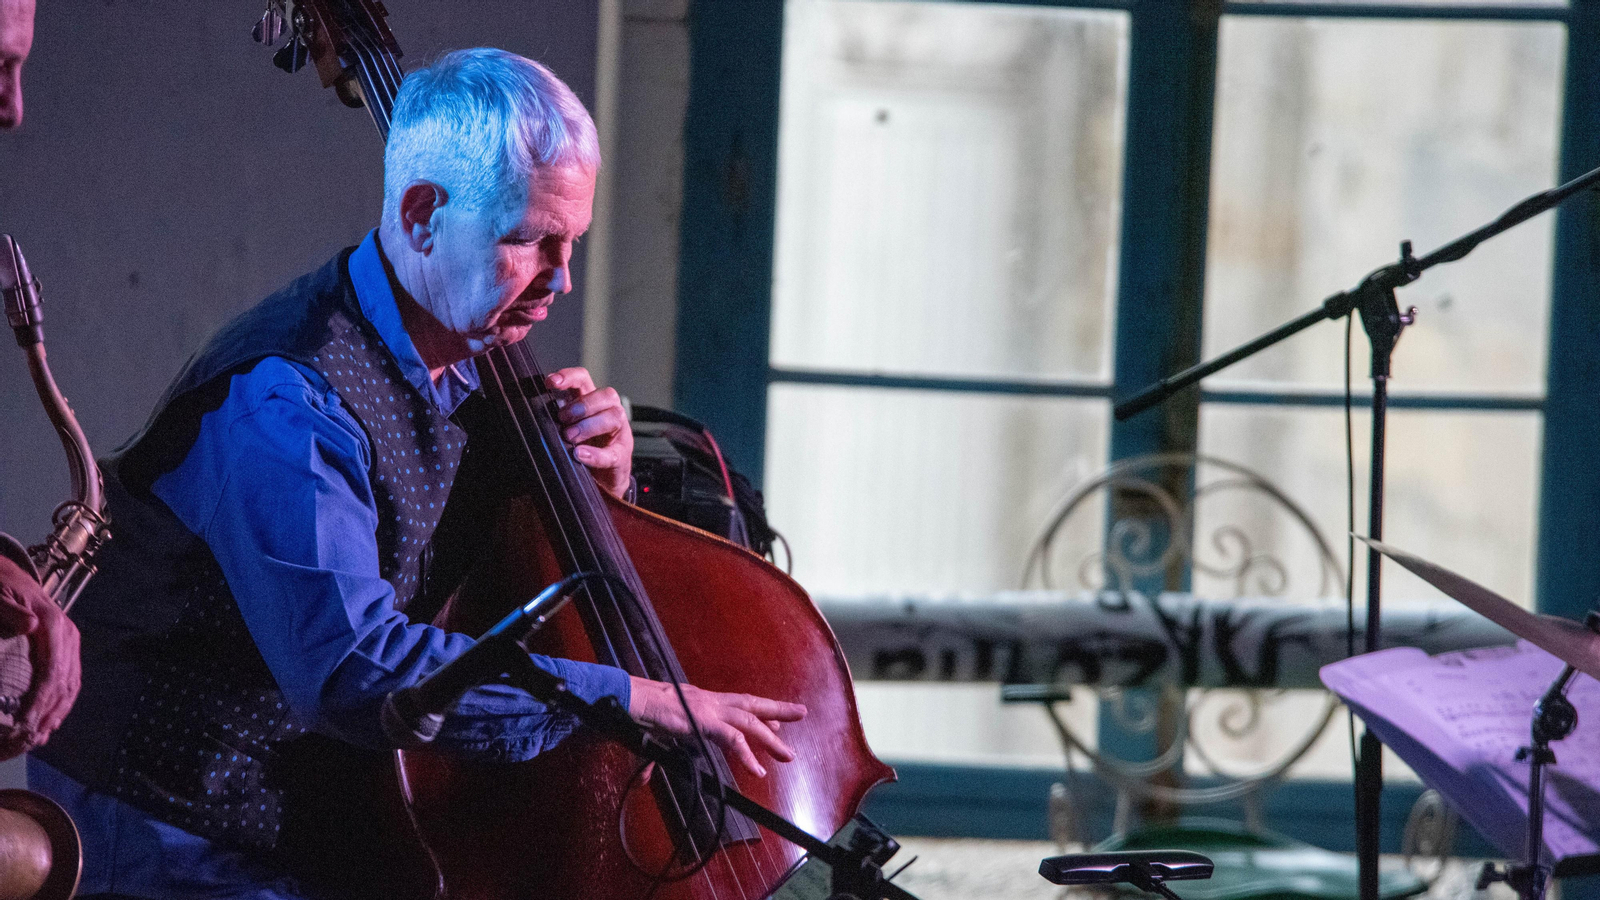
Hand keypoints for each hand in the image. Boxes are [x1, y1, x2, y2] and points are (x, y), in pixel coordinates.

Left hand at [0, 556, 80, 758]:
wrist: (9, 575)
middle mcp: (68, 636)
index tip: (24, 724)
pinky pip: (70, 679)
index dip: (40, 701)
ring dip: (57, 713)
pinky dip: (63, 702)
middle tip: (29, 739)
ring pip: (71, 684)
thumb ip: (10, 609)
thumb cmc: (0, 586)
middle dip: (48, 714)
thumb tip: (30, 624)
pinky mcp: (66, 648)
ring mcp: (70, 643)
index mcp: (54, 624)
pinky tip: (51, 721)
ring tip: (40, 737)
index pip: (52, 671)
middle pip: (64, 683)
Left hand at [547, 367, 632, 499]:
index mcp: (592, 401)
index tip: (550, 383)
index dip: (569, 377)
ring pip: (613, 417)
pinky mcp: (622, 456)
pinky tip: (580, 455)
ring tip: (570, 437)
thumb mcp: (565, 428)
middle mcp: (609, 412)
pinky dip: (595, 454)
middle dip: (582, 404)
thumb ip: (554, 418)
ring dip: (589, 425)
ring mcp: (619, 433)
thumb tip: (528, 411)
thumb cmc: (582, 449)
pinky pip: (612, 453)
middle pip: (605, 395)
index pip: (584, 379)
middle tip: (562, 417)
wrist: (602, 480)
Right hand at [628, 677, 806, 776]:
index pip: (736, 704)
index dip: (757, 712)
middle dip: (777, 710)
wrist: (627, 700)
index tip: (775, 722)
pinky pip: (732, 739)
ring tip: (788, 755)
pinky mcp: (704, 720)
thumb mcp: (653, 736)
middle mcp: (709, 700)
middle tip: (800, 713)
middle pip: (751, 703)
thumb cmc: (636, 713)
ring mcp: (708, 709)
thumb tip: (646, 780)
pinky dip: (747, 754)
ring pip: (749, 721)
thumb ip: (655, 759)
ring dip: (770, 738)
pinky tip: (757, 769)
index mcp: (700, 700)